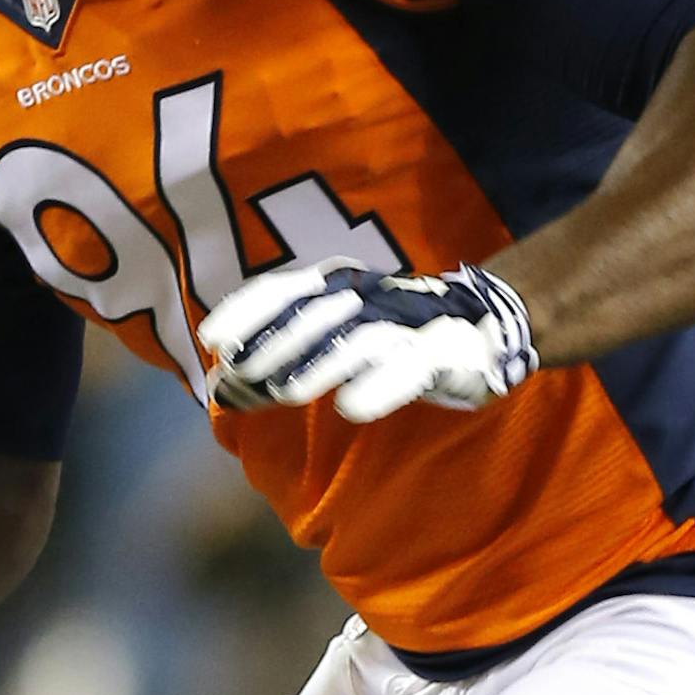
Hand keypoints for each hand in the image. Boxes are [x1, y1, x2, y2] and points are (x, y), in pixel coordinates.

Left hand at [198, 258, 536, 423]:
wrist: (480, 327)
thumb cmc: (389, 335)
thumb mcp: (330, 340)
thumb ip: (276, 361)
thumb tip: (217, 388)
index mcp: (339, 287)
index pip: (286, 289)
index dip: (249, 310)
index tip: (214, 338)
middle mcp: (369, 298)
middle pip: (316, 315)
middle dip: (275, 342)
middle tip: (243, 374)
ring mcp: (407, 325)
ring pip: (358, 339)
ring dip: (319, 364)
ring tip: (287, 390)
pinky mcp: (442, 355)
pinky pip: (409, 367)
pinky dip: (378, 386)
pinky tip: (350, 408)